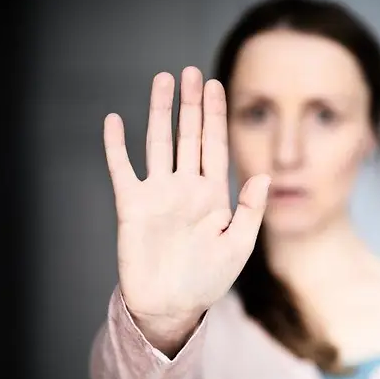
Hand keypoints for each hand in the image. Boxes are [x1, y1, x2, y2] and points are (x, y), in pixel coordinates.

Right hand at [104, 67, 269, 339]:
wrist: (171, 306)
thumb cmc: (208, 280)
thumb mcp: (239, 246)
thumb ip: (251, 210)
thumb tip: (265, 175)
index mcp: (213, 195)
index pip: (215, 146)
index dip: (215, 116)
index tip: (217, 85)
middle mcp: (185, 188)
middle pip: (188, 136)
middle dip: (191, 104)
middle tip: (192, 73)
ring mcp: (158, 193)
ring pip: (158, 143)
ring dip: (160, 112)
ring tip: (163, 82)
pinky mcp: (132, 205)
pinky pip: (122, 169)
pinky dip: (117, 146)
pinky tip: (114, 121)